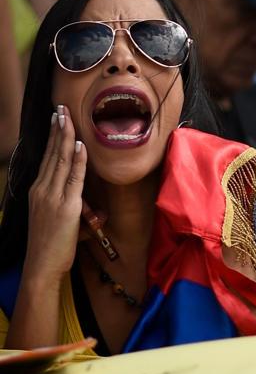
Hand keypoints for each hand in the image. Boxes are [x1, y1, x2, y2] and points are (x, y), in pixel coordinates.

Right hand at [24, 106, 87, 281]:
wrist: (42, 266)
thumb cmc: (54, 247)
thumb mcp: (65, 224)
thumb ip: (80, 212)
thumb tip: (99, 212)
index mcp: (39, 191)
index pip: (47, 158)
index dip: (53, 138)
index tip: (57, 119)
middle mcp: (42, 189)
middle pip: (51, 154)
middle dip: (58, 129)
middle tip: (61, 108)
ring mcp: (51, 196)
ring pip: (60, 161)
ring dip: (66, 137)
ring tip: (68, 117)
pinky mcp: (64, 206)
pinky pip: (72, 178)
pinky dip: (76, 160)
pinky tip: (79, 145)